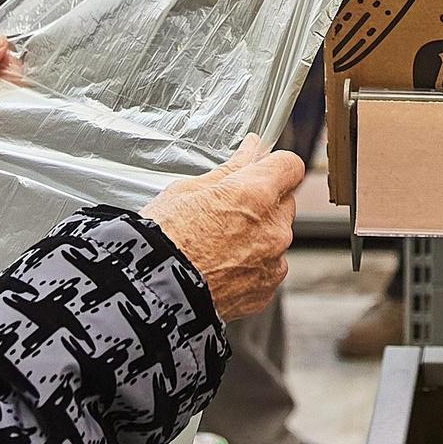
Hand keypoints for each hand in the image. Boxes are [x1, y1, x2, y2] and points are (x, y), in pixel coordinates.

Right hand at [142, 137, 302, 318]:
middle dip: (263, 202)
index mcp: (255, 195)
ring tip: (216, 245)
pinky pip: (267, 268)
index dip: (275, 165)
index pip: (290, 166)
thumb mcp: (187, 191)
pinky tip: (220, 267)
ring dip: (256, 236)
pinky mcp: (266, 289)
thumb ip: (230, 170)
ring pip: (276, 237)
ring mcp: (273, 262)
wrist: (152, 293)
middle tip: (226, 211)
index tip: (261, 170)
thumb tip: (250, 150)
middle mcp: (273, 228)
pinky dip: (251, 265)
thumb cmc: (162, 240)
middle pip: (283, 203)